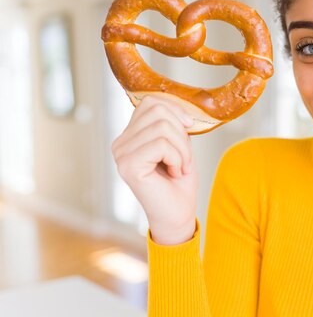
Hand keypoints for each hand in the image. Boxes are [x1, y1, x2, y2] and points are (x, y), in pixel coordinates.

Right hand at [111, 96, 198, 244]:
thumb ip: (172, 123)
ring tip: (179, 166)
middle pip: (157, 110)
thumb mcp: (179, 144)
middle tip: (182, 157)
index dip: (175, 110)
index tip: (189, 127)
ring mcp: (121, 154)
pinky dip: (177, 157)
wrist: (178, 215)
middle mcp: (120, 143)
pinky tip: (174, 172)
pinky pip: (161, 144)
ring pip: (162, 126)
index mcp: (130, 135)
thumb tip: (176, 106)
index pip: (150, 102)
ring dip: (182, 148)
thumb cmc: (179, 182)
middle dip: (181, 132)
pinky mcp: (128, 166)